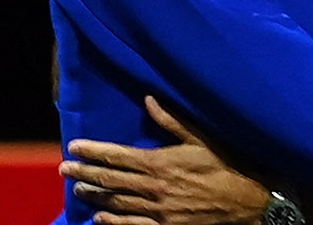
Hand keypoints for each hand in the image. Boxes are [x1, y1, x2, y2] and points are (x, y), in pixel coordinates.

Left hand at [60, 96, 269, 224]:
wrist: (249, 201)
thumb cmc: (228, 165)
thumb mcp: (202, 138)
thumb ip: (172, 121)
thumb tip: (149, 100)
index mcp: (160, 162)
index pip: (117, 155)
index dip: (93, 151)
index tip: (73, 146)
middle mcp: (154, 188)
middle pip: (110, 180)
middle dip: (84, 173)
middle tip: (64, 169)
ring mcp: (158, 211)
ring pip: (117, 203)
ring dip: (95, 195)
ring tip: (78, 189)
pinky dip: (113, 222)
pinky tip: (99, 218)